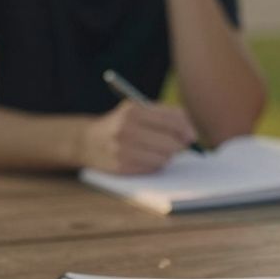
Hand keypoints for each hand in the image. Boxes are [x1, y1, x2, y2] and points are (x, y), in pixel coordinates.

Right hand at [80, 100, 198, 174]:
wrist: (87, 141)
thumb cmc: (122, 123)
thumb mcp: (139, 109)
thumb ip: (166, 115)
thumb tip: (191, 134)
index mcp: (133, 111)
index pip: (173, 121)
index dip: (187, 130)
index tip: (192, 136)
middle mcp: (126, 129)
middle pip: (171, 143)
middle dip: (179, 146)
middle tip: (180, 146)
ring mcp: (122, 150)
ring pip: (164, 158)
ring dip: (167, 156)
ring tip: (159, 150)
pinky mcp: (120, 167)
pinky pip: (152, 169)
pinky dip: (155, 165)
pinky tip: (147, 158)